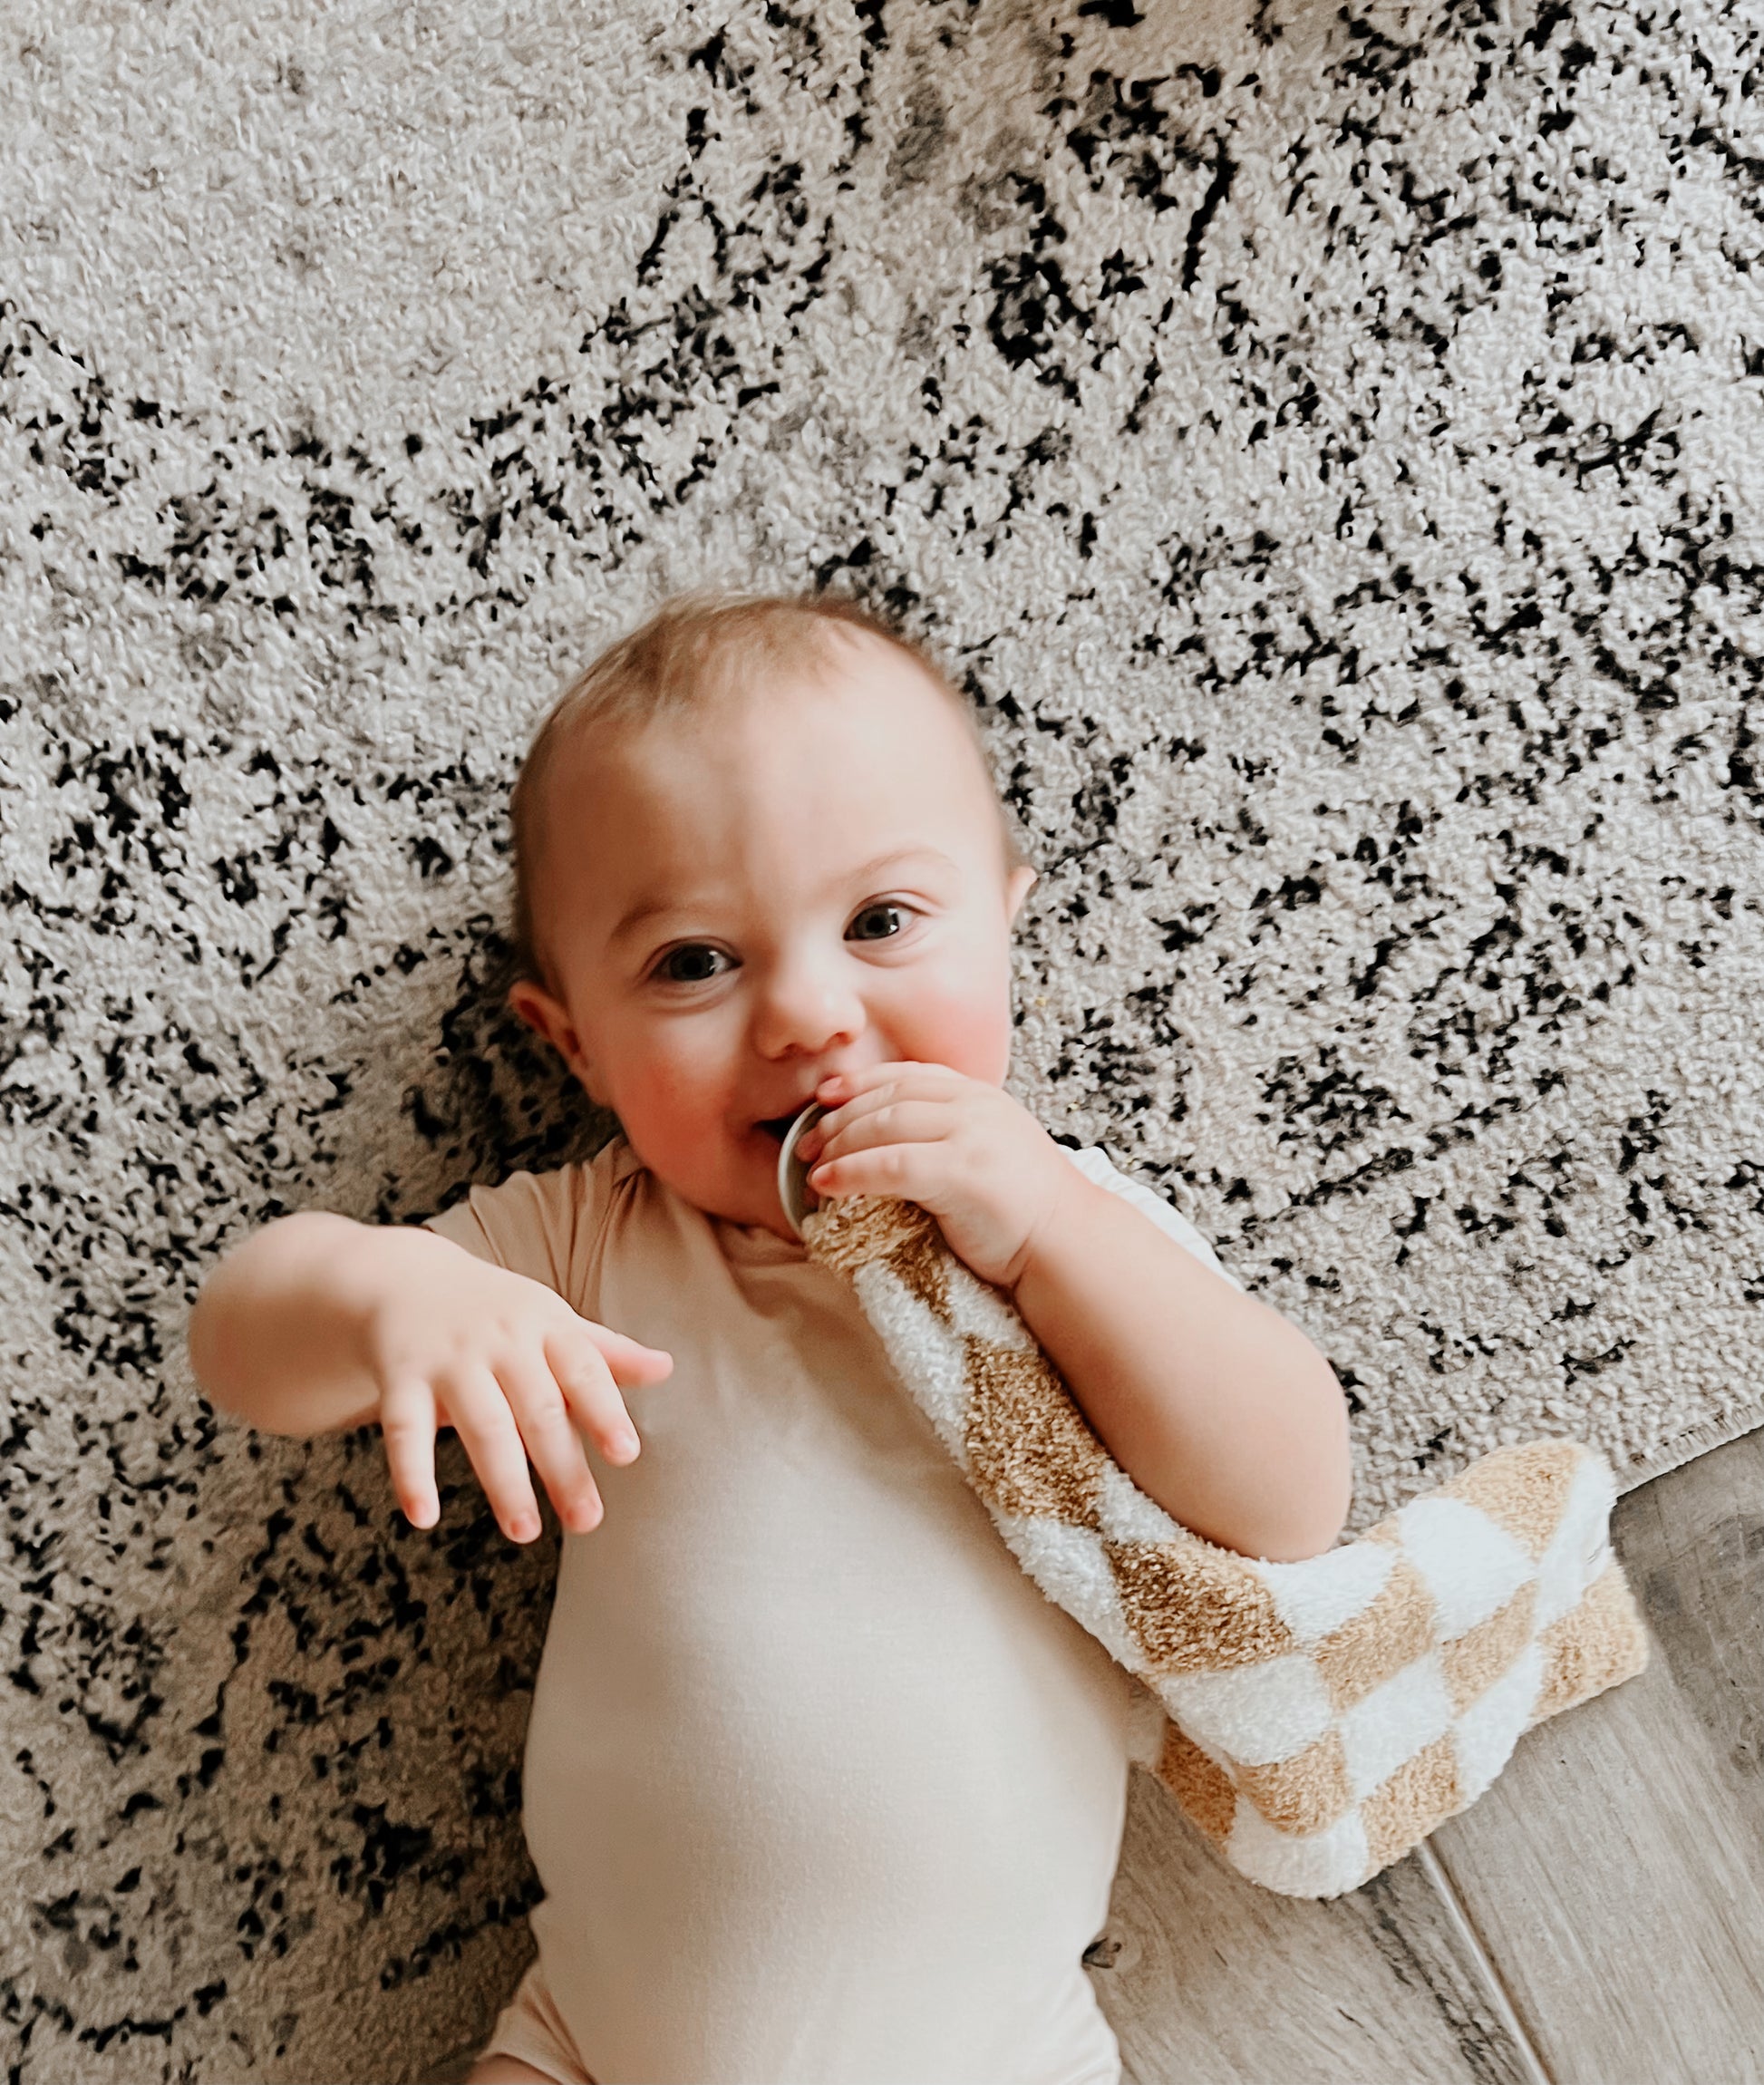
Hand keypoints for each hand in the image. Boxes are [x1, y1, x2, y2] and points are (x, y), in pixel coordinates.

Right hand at [364, 1238, 672, 1542]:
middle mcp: (500, 1342)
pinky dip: (411, 1474)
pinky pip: (403, 1429)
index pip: (583, 1370)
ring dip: (503, 1481)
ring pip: (481, 1425)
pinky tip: (423, 1518)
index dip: (604, 1411)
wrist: (407, 1277)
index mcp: (545, 1327)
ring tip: (525, 1532)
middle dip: (563, 1467)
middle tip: (587, 1521)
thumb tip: (666, 1368)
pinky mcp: (401, 1379)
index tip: (626, 1454)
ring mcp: (449, 1360)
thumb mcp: (552, 1321)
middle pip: (537, 1409)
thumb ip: (605, 1353)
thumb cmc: (498, 1312)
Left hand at [796, 1062, 1075, 1288]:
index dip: (862, 1082)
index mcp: (983, 1097)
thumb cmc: (1025, 1213)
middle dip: (840, 1116)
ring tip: (810, 1165)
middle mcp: (977, 1106)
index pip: (911, 1076)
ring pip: (885, 1125)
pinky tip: (827, 1185)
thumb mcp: (989, 1154)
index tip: (826, 1095)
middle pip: (890, 1097)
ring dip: (838, 1144)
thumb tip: (890, 1145)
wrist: (1068, 1246)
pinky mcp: (963, 1172)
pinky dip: (851, 1173)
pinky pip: (891, 1165)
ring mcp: (972, 1135)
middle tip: (805, 1142)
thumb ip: (951, 1137)